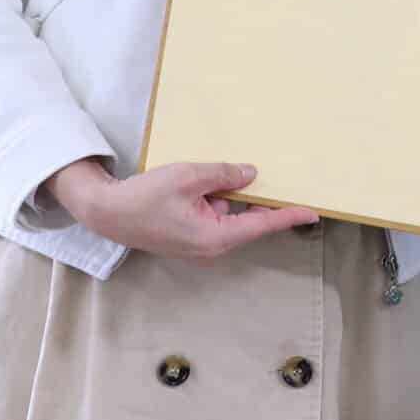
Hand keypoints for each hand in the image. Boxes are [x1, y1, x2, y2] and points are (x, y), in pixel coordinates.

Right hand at [46, 158, 319, 260]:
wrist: (106, 213)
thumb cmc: (145, 197)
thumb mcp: (188, 177)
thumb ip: (223, 175)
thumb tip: (251, 176)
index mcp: (216, 236)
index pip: (262, 224)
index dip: (288, 216)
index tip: (313, 212)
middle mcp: (212, 246)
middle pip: (246, 219)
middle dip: (256, 198)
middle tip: (276, 177)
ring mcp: (199, 244)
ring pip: (227, 214)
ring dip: (227, 195)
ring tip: (216, 173)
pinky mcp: (188, 237)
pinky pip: (212, 216)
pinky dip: (214, 199)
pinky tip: (203, 181)